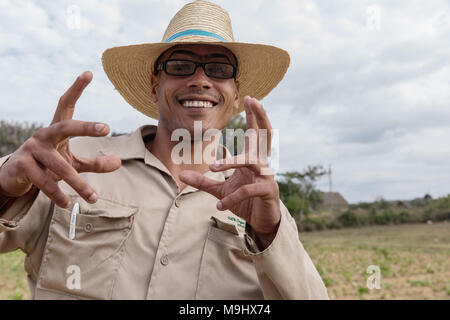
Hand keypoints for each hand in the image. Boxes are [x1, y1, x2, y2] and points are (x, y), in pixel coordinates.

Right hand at [0, 71, 120, 207]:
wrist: (14, 178)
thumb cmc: (47, 164)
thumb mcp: (72, 162)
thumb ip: (94, 162)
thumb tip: (118, 162)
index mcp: (56, 130)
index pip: (66, 105)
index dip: (76, 88)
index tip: (89, 73)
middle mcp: (43, 135)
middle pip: (66, 127)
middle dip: (86, 127)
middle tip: (106, 128)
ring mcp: (31, 150)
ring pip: (60, 167)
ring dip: (78, 184)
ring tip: (94, 198)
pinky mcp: (22, 166)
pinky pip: (44, 182)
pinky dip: (57, 194)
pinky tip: (66, 204)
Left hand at [180, 96, 280, 248]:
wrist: (261, 222)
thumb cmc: (244, 201)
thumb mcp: (220, 190)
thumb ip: (203, 181)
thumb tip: (181, 174)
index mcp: (253, 159)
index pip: (255, 133)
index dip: (254, 116)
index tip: (250, 99)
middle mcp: (262, 164)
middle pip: (265, 136)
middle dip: (260, 118)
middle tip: (255, 101)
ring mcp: (267, 177)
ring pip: (251, 162)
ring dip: (232, 162)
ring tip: (213, 167)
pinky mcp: (267, 192)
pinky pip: (247, 190)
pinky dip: (231, 198)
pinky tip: (220, 206)